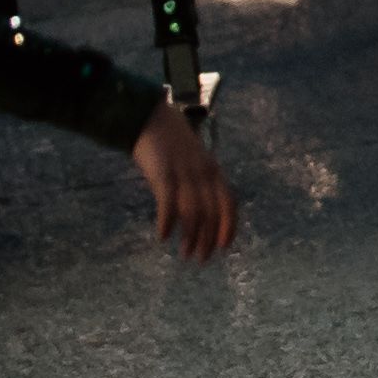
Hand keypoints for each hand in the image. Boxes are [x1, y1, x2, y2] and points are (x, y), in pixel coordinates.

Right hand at [132, 100, 237, 256]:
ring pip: (192, 211)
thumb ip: (200, 185)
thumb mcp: (194, 162)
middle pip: (211, 212)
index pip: (228, 203)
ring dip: (190, 236)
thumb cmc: (171, 145)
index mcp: (213, 170)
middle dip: (208, 238)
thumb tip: (201, 216)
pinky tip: (163, 237)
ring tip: (185, 253)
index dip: (228, 226)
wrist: (149, 118)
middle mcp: (202, 173)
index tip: (224, 247)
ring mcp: (183, 173)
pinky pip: (168, 201)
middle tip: (200, 258)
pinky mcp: (163, 172)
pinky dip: (167, 221)